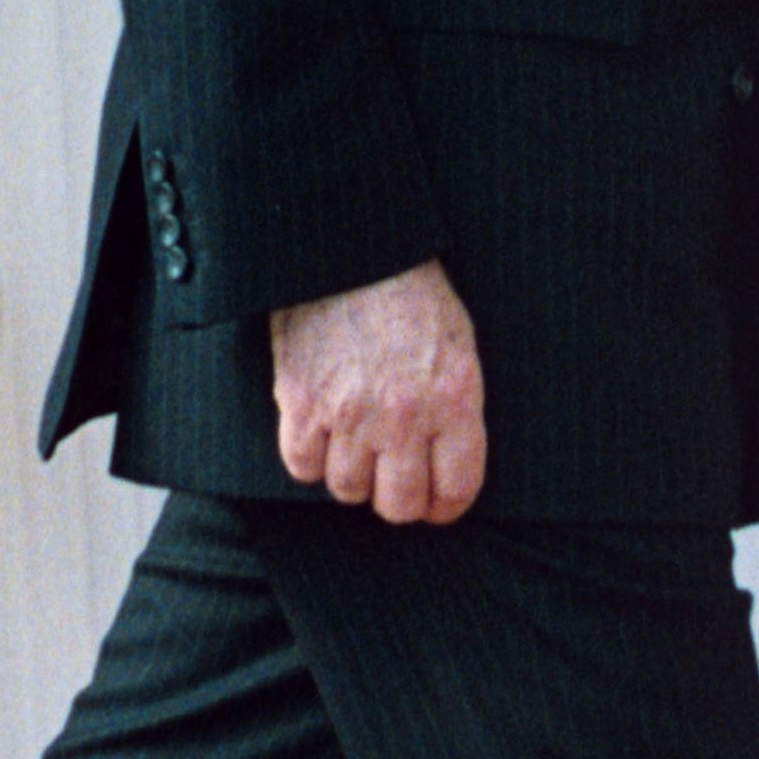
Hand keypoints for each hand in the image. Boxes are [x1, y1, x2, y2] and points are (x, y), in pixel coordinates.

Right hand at [270, 260, 485, 524]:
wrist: (352, 252)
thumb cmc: (411, 295)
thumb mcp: (457, 347)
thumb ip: (456, 407)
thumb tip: (448, 461)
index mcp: (453, 400)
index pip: (456, 489)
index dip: (446, 506)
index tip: (437, 505)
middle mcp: (403, 416)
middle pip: (399, 504)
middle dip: (399, 500)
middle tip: (394, 483)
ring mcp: (349, 413)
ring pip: (348, 490)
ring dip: (353, 476)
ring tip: (356, 447)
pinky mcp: (301, 403)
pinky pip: (303, 467)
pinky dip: (310, 457)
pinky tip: (321, 433)